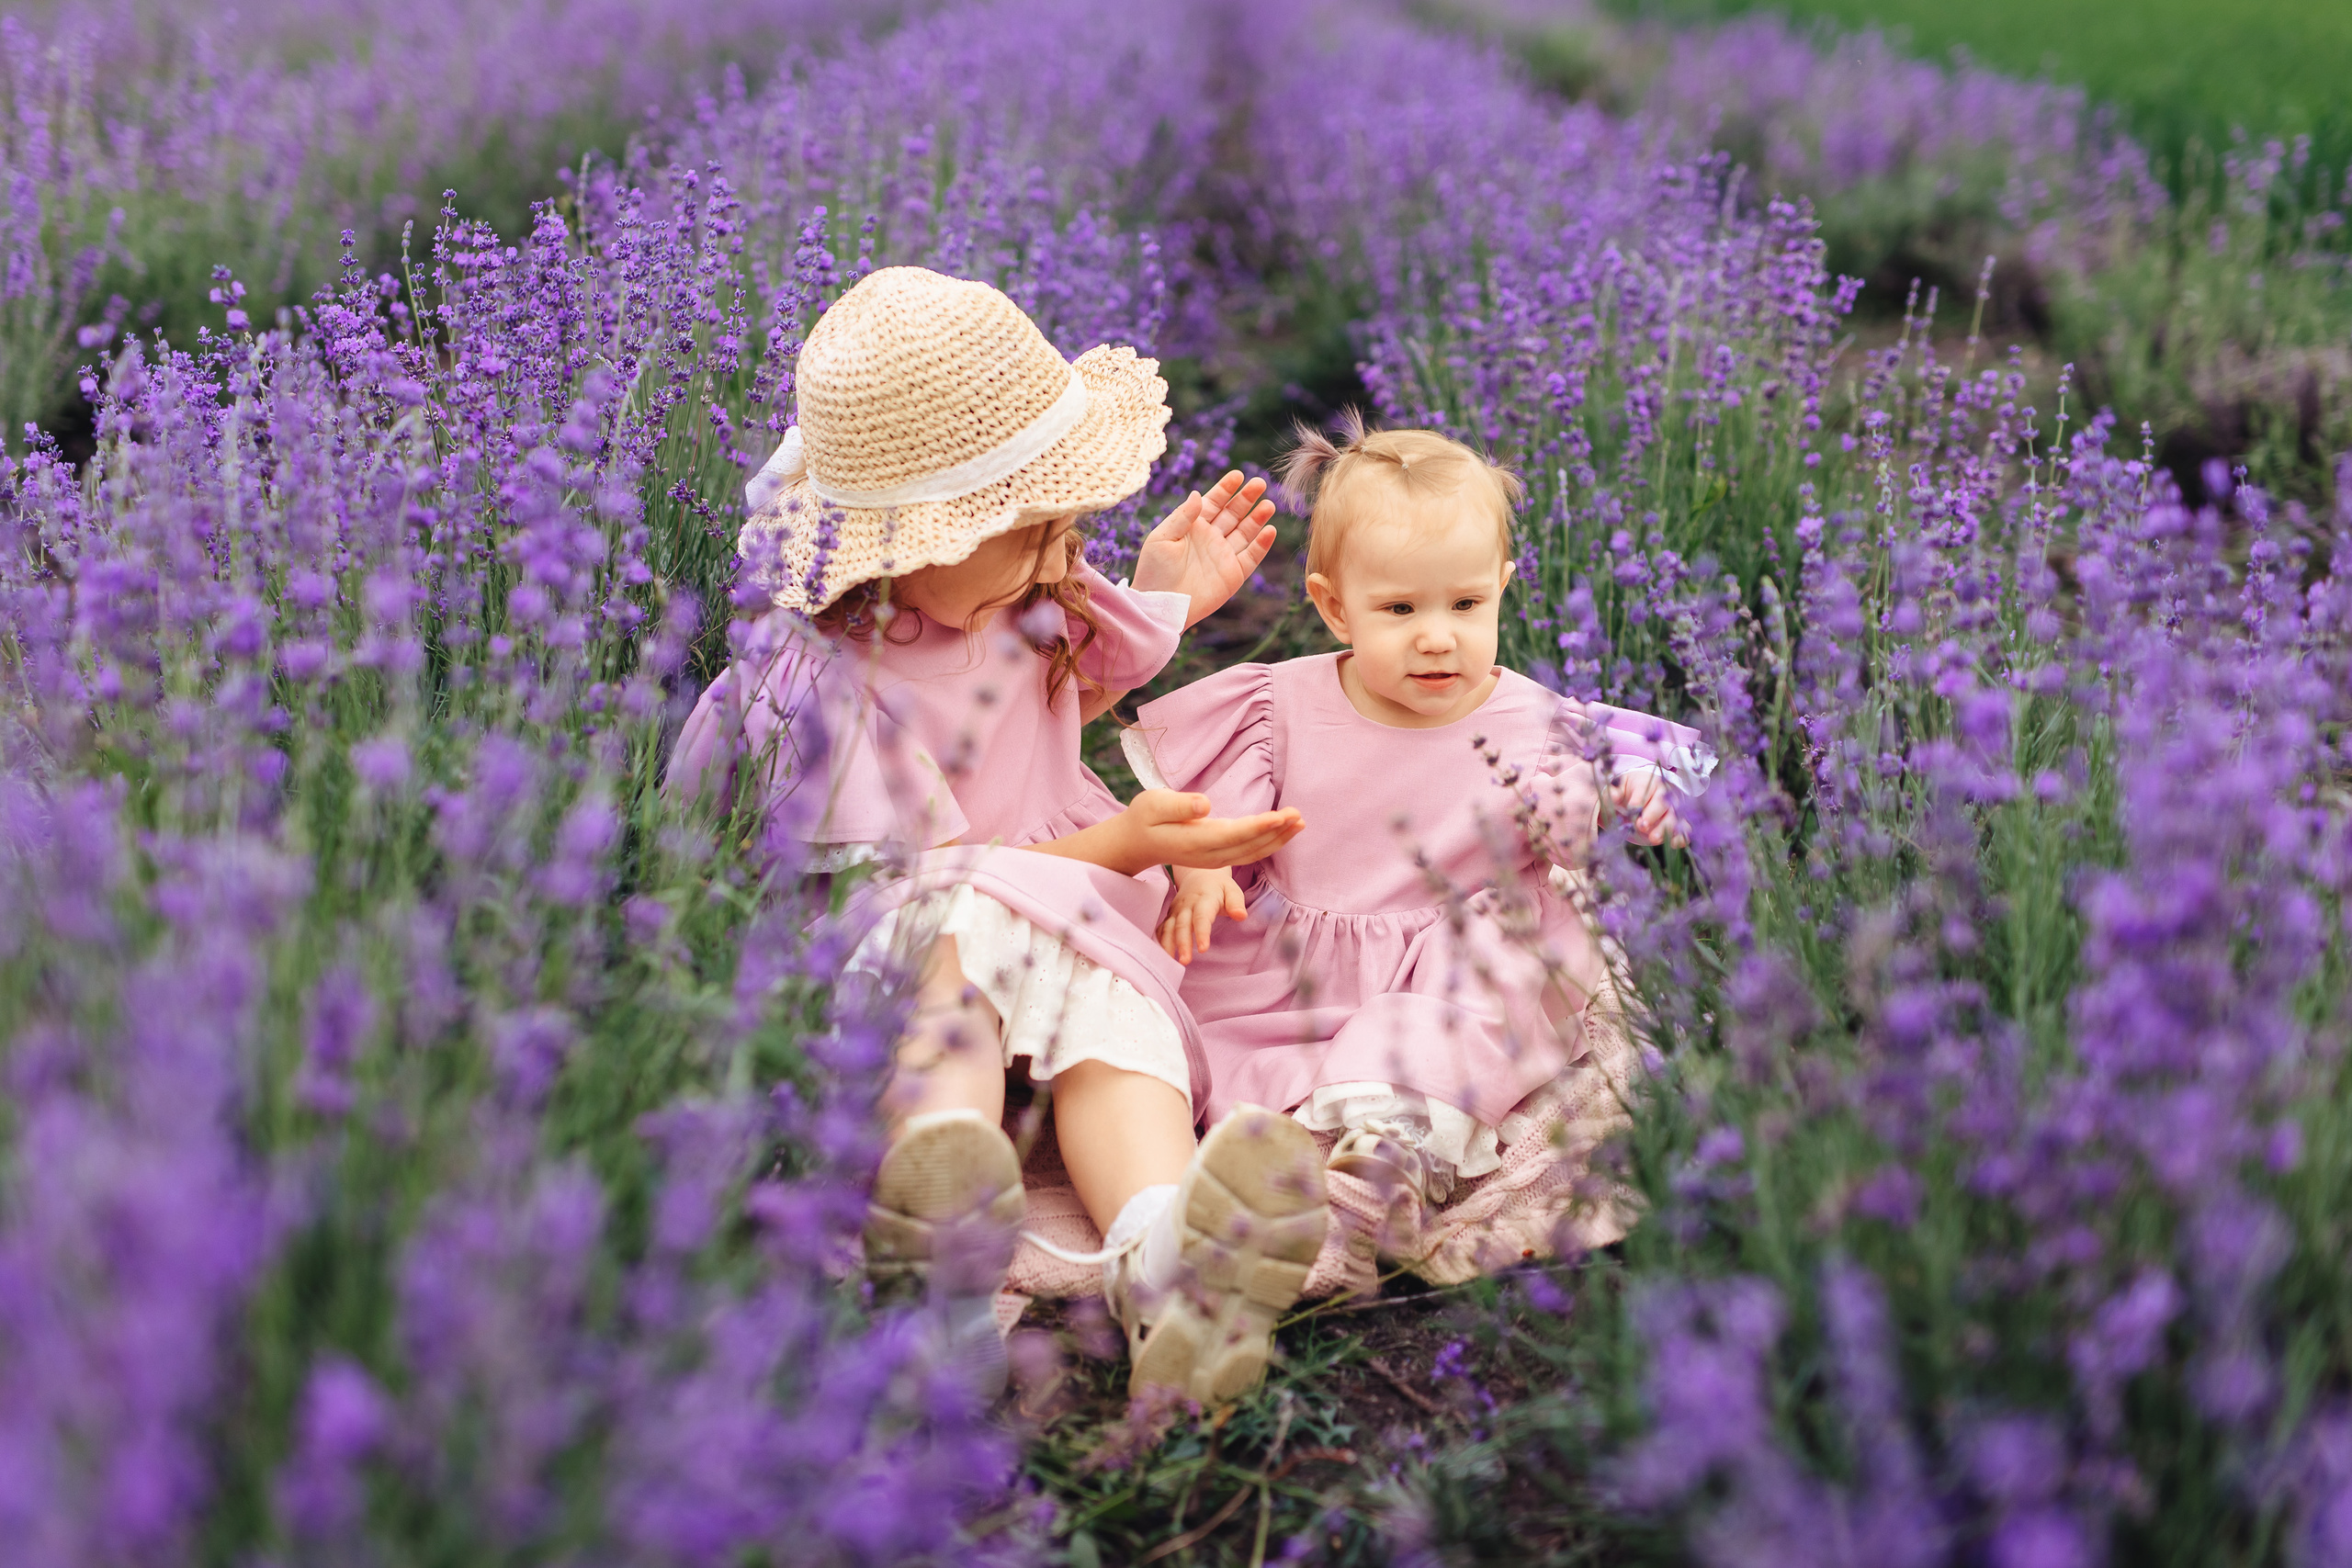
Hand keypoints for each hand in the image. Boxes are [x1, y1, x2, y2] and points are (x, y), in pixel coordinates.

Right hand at [1118, 789, 1301, 875]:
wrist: (1136, 843)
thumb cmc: (1144, 817)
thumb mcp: (1153, 804)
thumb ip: (1179, 805)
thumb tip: (1206, 805)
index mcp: (1194, 841)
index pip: (1233, 835)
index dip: (1259, 826)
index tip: (1281, 816)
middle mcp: (1207, 855)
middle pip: (1249, 846)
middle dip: (1277, 832)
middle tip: (1300, 816)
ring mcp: (1214, 860)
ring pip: (1252, 852)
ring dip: (1278, 839)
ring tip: (1300, 822)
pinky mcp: (1218, 857)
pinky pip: (1248, 852)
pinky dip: (1269, 842)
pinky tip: (1283, 831)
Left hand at [1130, 471, 1277, 626]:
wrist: (1159, 606)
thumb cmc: (1154, 572)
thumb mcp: (1161, 539)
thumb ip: (1182, 516)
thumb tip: (1197, 494)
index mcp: (1193, 527)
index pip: (1213, 502)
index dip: (1226, 489)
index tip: (1238, 475)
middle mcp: (1211, 538)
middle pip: (1233, 513)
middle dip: (1246, 498)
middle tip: (1260, 483)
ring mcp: (1223, 556)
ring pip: (1246, 532)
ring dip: (1257, 518)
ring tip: (1268, 504)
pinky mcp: (1233, 575)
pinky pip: (1251, 557)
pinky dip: (1261, 544)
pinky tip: (1269, 530)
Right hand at [1160, 867, 1245, 963]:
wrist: (1199, 875)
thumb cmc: (1219, 887)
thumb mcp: (1232, 890)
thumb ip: (1236, 903)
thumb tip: (1241, 916)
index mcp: (1204, 899)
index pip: (1202, 916)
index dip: (1201, 932)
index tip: (1203, 949)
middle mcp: (1187, 905)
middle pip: (1182, 925)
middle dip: (1182, 943)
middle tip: (1185, 961)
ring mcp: (1176, 910)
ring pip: (1169, 928)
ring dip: (1168, 945)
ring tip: (1170, 962)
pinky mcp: (1170, 916)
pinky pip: (1162, 929)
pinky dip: (1160, 941)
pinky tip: (1161, 956)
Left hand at [1610, 769, 1684, 846]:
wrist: (1633, 804)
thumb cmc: (1624, 794)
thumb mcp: (1615, 792)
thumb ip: (1612, 793)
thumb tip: (1613, 796)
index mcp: (1646, 783)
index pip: (1643, 789)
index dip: (1638, 799)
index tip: (1631, 808)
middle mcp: (1662, 795)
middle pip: (1662, 803)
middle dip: (1652, 815)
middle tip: (1641, 825)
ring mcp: (1671, 810)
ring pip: (1673, 817)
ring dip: (1664, 828)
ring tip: (1653, 838)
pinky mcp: (1675, 825)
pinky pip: (1684, 830)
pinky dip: (1680, 837)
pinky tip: (1673, 843)